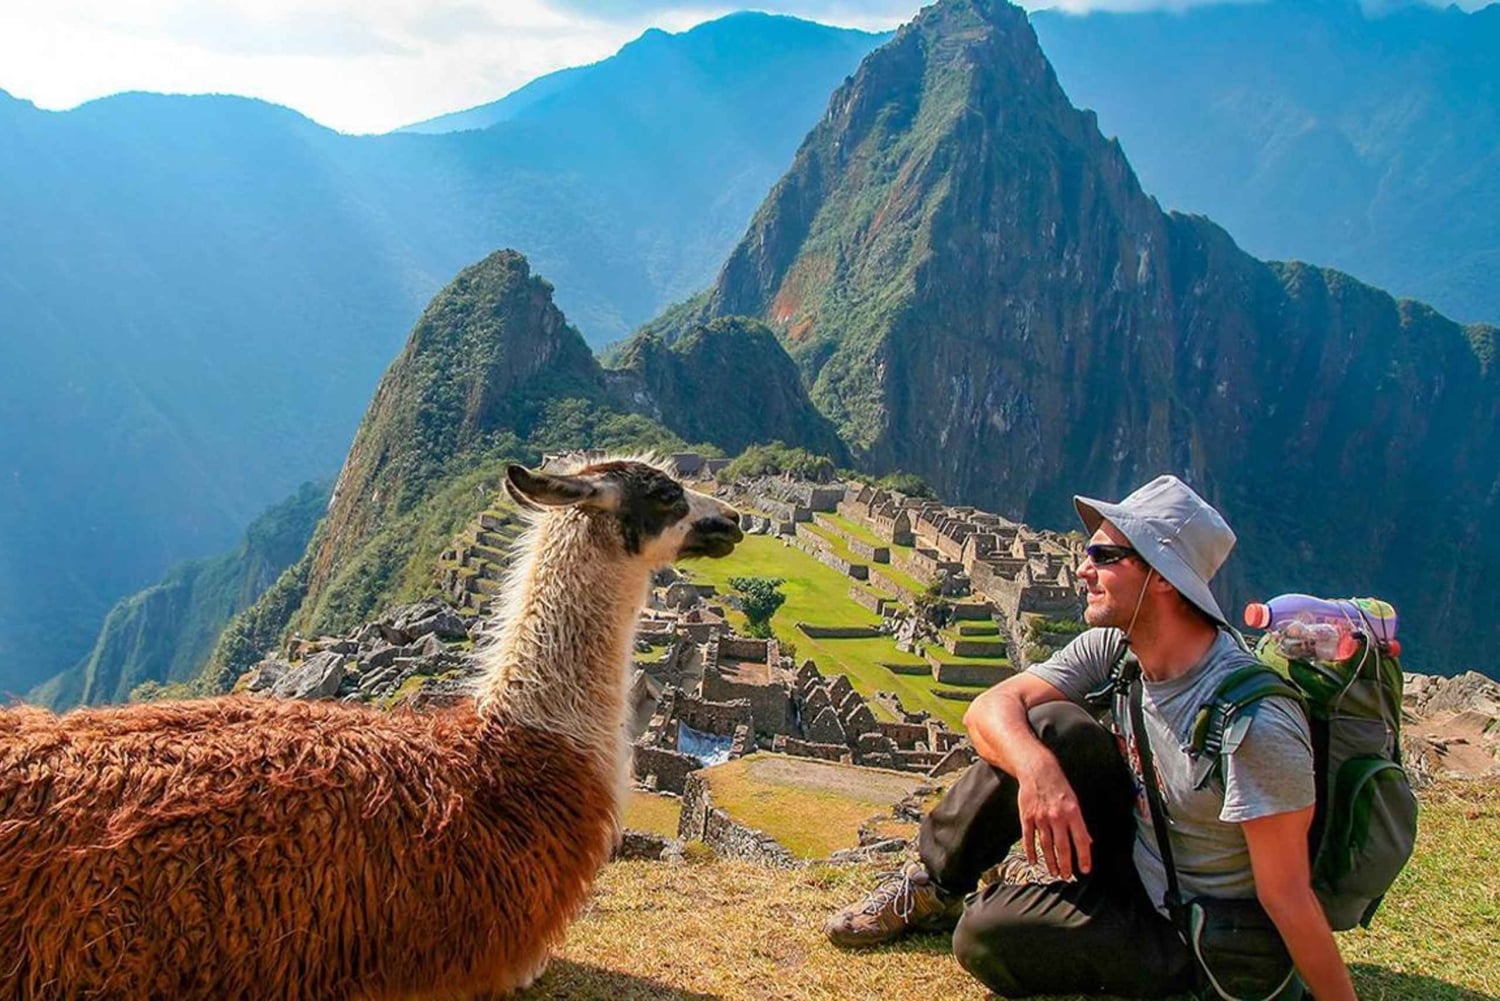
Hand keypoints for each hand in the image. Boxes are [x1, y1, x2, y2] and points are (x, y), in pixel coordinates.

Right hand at [1017, 764, 1091, 879]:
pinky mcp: (1026, 817)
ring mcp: (1040, 818)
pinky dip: (1031, 852)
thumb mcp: (1074, 802)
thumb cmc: (1059, 786)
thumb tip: (1087, 842)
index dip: (1083, 857)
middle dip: (1065, 865)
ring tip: (1054, 873)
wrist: (1037, 770)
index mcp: (1072, 813)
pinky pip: (1029, 838)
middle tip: (1067, 876)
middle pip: (1062, 847)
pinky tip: (1034, 861)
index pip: (1080, 840)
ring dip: (1050, 862)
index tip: (1084, 870)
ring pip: (1046, 846)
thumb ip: (1079, 823)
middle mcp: (1057, 817)